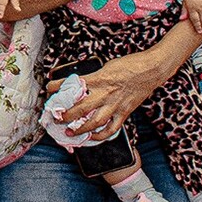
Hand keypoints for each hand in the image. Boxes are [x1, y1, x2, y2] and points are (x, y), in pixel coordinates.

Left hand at [44, 52, 166, 141]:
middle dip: (66, 115)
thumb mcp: (106, 67)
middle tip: (56, 117)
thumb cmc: (130, 65)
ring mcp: (115, 105)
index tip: (48, 88)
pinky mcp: (125, 112)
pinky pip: (112, 128)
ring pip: (94, 122)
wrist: (152, 69)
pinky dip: (101, 135)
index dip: (58, 86)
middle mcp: (105, 94)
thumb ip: (94, 77)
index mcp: (98, 79)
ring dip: (80, 129)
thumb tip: (82, 84)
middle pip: (80, 108)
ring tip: (70, 132)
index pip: (72, 84)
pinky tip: (93, 137)